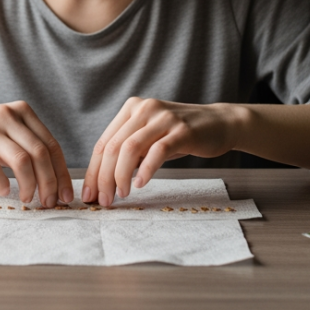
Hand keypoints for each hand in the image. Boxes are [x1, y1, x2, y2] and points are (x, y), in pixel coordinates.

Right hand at [0, 101, 73, 206]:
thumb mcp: (6, 128)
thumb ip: (27, 144)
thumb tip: (54, 178)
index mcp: (22, 111)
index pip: (51, 145)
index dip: (62, 173)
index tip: (65, 194)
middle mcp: (7, 116)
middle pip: (40, 154)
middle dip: (49, 183)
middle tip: (49, 202)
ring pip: (21, 161)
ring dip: (29, 185)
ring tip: (26, 199)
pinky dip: (2, 183)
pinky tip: (4, 191)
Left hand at [82, 97, 240, 205]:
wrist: (219, 123)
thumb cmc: (180, 136)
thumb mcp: (149, 139)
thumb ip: (128, 152)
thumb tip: (102, 181)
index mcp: (131, 108)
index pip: (104, 142)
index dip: (93, 171)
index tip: (89, 194)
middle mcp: (144, 108)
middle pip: (113, 147)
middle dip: (104, 178)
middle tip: (103, 201)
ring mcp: (163, 118)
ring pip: (130, 148)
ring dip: (121, 176)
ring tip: (120, 195)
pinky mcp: (182, 130)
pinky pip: (157, 151)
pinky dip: (146, 170)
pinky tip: (140, 184)